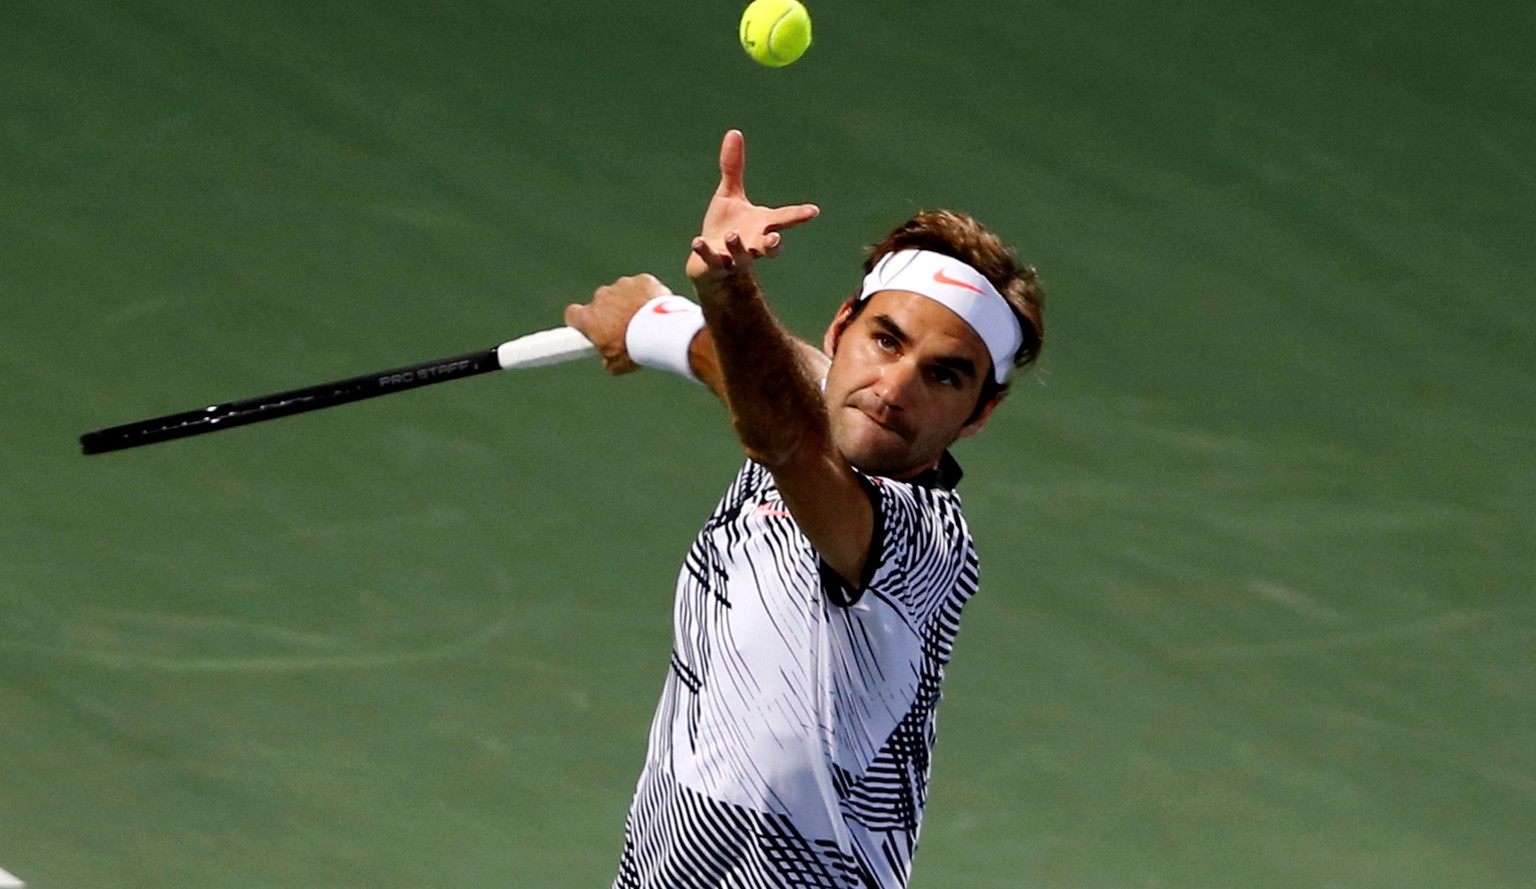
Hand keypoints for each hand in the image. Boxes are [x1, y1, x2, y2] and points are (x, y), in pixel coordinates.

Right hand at [564, 273, 673, 374]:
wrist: (662, 331)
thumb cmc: (637, 349)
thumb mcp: (617, 365)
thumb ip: (608, 359)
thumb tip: (609, 362)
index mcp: (589, 318)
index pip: (572, 314)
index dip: (580, 321)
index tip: (589, 328)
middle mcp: (601, 297)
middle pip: (601, 303)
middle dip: (611, 314)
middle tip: (626, 329)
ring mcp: (622, 286)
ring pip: (623, 294)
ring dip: (630, 304)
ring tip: (645, 321)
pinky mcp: (642, 280)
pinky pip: (642, 287)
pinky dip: (647, 295)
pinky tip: (656, 309)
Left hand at [685, 130, 818, 286]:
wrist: (707, 261)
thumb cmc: (725, 226)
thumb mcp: (729, 194)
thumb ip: (733, 167)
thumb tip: (734, 132)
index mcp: (761, 225)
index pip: (783, 219)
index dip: (799, 215)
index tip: (813, 211)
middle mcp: (753, 244)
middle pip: (769, 248)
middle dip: (774, 245)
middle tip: (775, 239)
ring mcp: (735, 258)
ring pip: (742, 258)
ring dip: (738, 247)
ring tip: (733, 235)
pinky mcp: (715, 265)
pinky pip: (712, 261)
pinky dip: (705, 252)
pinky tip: (697, 241)